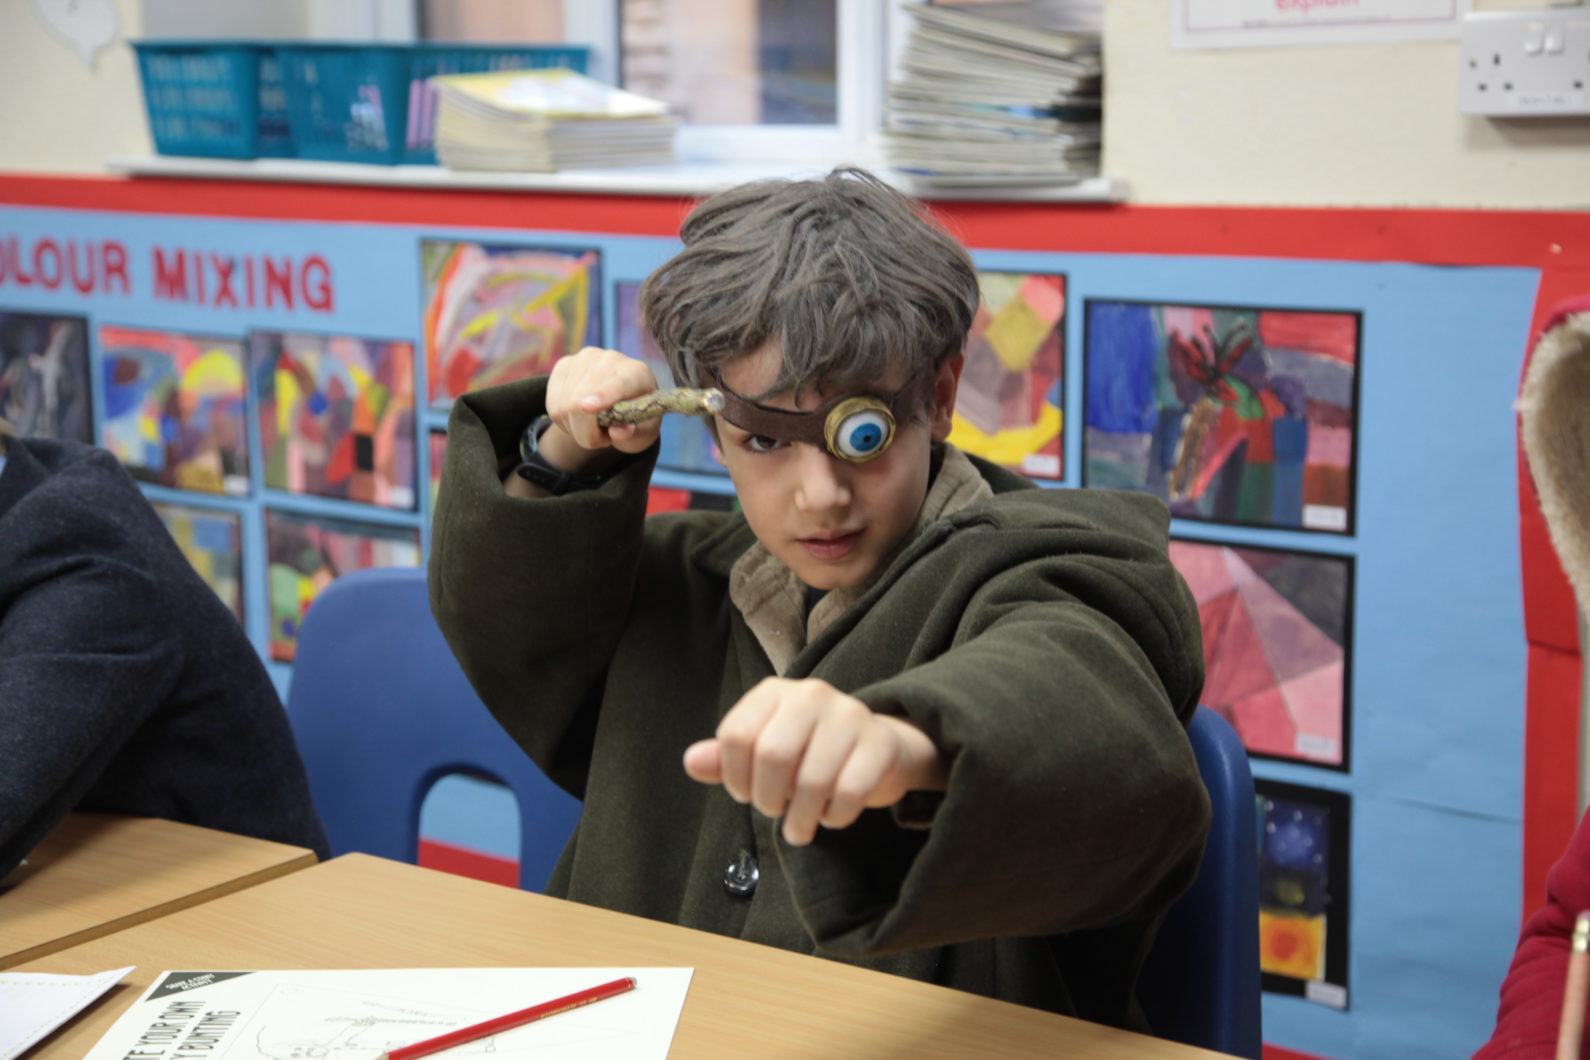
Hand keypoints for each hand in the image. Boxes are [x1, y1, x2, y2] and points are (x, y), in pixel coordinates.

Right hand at [541, 346, 661, 469]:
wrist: (621, 403)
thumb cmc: (635, 419)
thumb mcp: (642, 433)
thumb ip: (633, 433)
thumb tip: (618, 432)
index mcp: (638, 374)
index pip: (620, 383)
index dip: (603, 395)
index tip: (587, 408)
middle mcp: (611, 359)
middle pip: (582, 399)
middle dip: (587, 432)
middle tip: (603, 438)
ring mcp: (584, 359)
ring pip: (564, 405)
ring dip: (575, 428)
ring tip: (593, 426)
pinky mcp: (564, 365)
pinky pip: (553, 404)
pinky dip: (562, 420)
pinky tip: (578, 417)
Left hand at [682, 677, 946, 845]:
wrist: (878, 747)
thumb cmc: (809, 753)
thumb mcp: (763, 752)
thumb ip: (727, 759)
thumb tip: (691, 762)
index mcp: (774, 692)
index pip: (736, 734)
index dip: (734, 777)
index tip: (745, 794)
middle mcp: (812, 694)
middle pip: (773, 754)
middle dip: (768, 799)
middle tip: (774, 814)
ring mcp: (850, 714)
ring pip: (813, 778)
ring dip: (801, 819)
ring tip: (799, 830)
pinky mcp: (881, 742)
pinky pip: (851, 791)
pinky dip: (836, 816)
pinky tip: (832, 817)